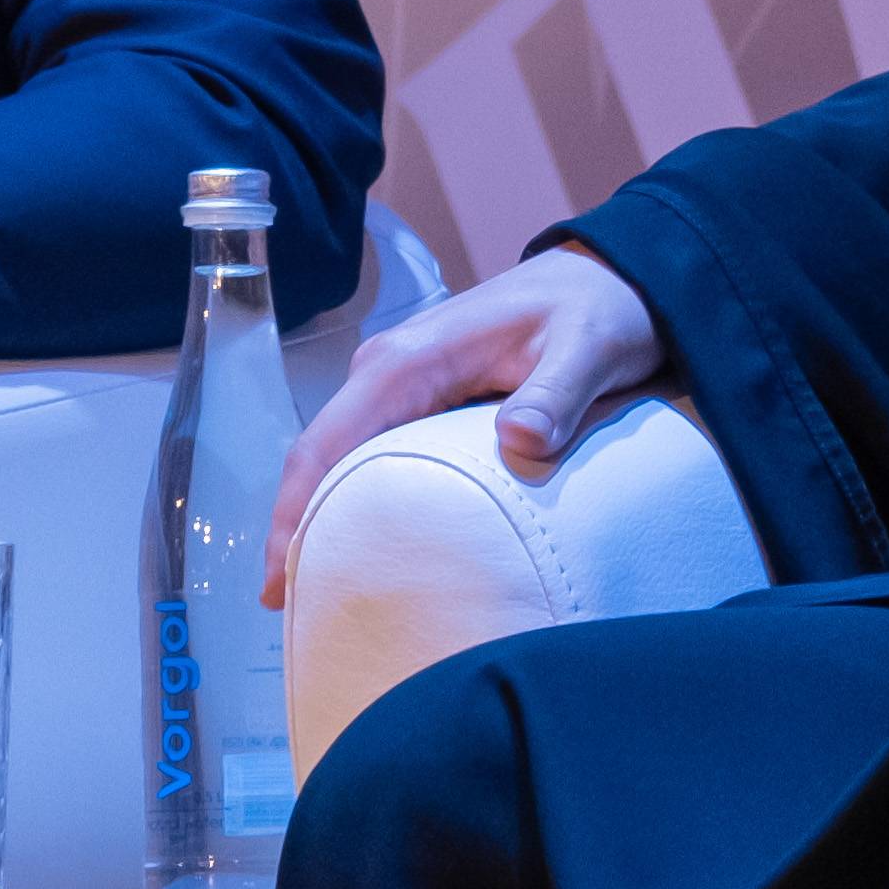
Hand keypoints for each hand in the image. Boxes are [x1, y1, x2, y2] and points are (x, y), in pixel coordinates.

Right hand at [262, 248, 659, 606]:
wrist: (610, 280)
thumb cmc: (595, 313)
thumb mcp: (586, 349)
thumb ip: (556, 396)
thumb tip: (520, 440)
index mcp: (409, 359)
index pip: (327, 441)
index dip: (295, 511)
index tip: (279, 578)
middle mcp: (387, 372)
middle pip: (320, 459)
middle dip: (298, 530)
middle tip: (292, 608)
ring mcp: (401, 388)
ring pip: (342, 462)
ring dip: (325, 520)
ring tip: (319, 593)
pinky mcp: (421, 403)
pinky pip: (374, 458)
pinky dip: (358, 503)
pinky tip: (366, 551)